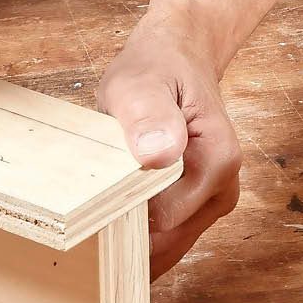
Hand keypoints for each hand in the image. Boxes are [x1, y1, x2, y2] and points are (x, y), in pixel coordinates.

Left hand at [97, 9, 241, 277]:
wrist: (178, 57)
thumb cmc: (157, 68)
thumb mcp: (140, 82)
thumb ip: (147, 115)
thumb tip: (157, 153)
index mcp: (217, 160)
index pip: (162, 219)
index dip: (121, 215)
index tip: (86, 204)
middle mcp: (223, 188)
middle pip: (165, 241)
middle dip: (124, 235)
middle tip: (79, 215)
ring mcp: (213, 201)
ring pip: (165, 245)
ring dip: (130, 236)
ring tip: (93, 212)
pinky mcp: (200, 207)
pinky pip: (167, 237)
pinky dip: (139, 234)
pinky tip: (111, 217)